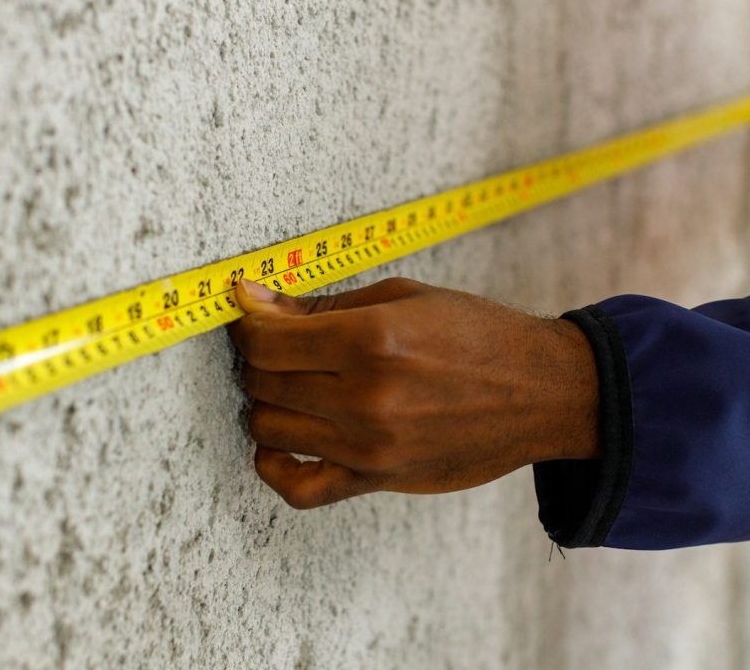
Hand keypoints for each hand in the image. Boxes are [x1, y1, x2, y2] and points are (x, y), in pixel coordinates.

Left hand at [228, 277, 600, 508]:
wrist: (541, 391)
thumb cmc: (477, 334)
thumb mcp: (402, 297)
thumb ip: (322, 305)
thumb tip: (256, 301)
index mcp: (372, 340)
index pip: (266, 340)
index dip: (246, 321)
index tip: (247, 309)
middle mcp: (367, 398)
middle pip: (263, 381)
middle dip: (258, 354)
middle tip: (276, 339)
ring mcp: (370, 447)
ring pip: (268, 429)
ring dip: (266, 399)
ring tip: (289, 380)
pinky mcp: (378, 480)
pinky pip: (300, 490)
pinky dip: (274, 466)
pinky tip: (281, 441)